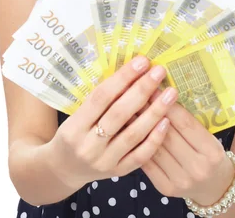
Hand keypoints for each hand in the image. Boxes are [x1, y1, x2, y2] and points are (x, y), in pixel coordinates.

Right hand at [48, 56, 178, 190]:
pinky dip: (154, 138)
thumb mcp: (76, 114)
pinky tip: (167, 121)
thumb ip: (100, 99)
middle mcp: (88, 146)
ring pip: (133, 134)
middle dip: (142, 90)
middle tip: (159, 71)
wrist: (64, 168)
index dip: (123, 77)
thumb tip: (130, 72)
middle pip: (119, 114)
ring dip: (154, 112)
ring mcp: (104, 162)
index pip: (101, 97)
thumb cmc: (73, 132)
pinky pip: (140, 156)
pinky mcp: (117, 173)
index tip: (142, 61)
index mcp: (74, 126)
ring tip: (170, 93)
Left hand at [136, 86, 234, 203]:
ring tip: (125, 106)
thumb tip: (161, 92)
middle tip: (133, 91)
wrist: (215, 187)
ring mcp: (180, 180)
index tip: (152, 85)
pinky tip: (127, 128)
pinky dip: (136, 143)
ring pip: (154, 147)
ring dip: (137, 124)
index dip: (167, 102)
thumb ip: (188, 120)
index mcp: (211, 151)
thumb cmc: (209, 154)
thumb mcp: (209, 136)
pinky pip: (147, 162)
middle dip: (149, 110)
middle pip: (167, 133)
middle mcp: (197, 167)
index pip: (185, 122)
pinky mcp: (165, 188)